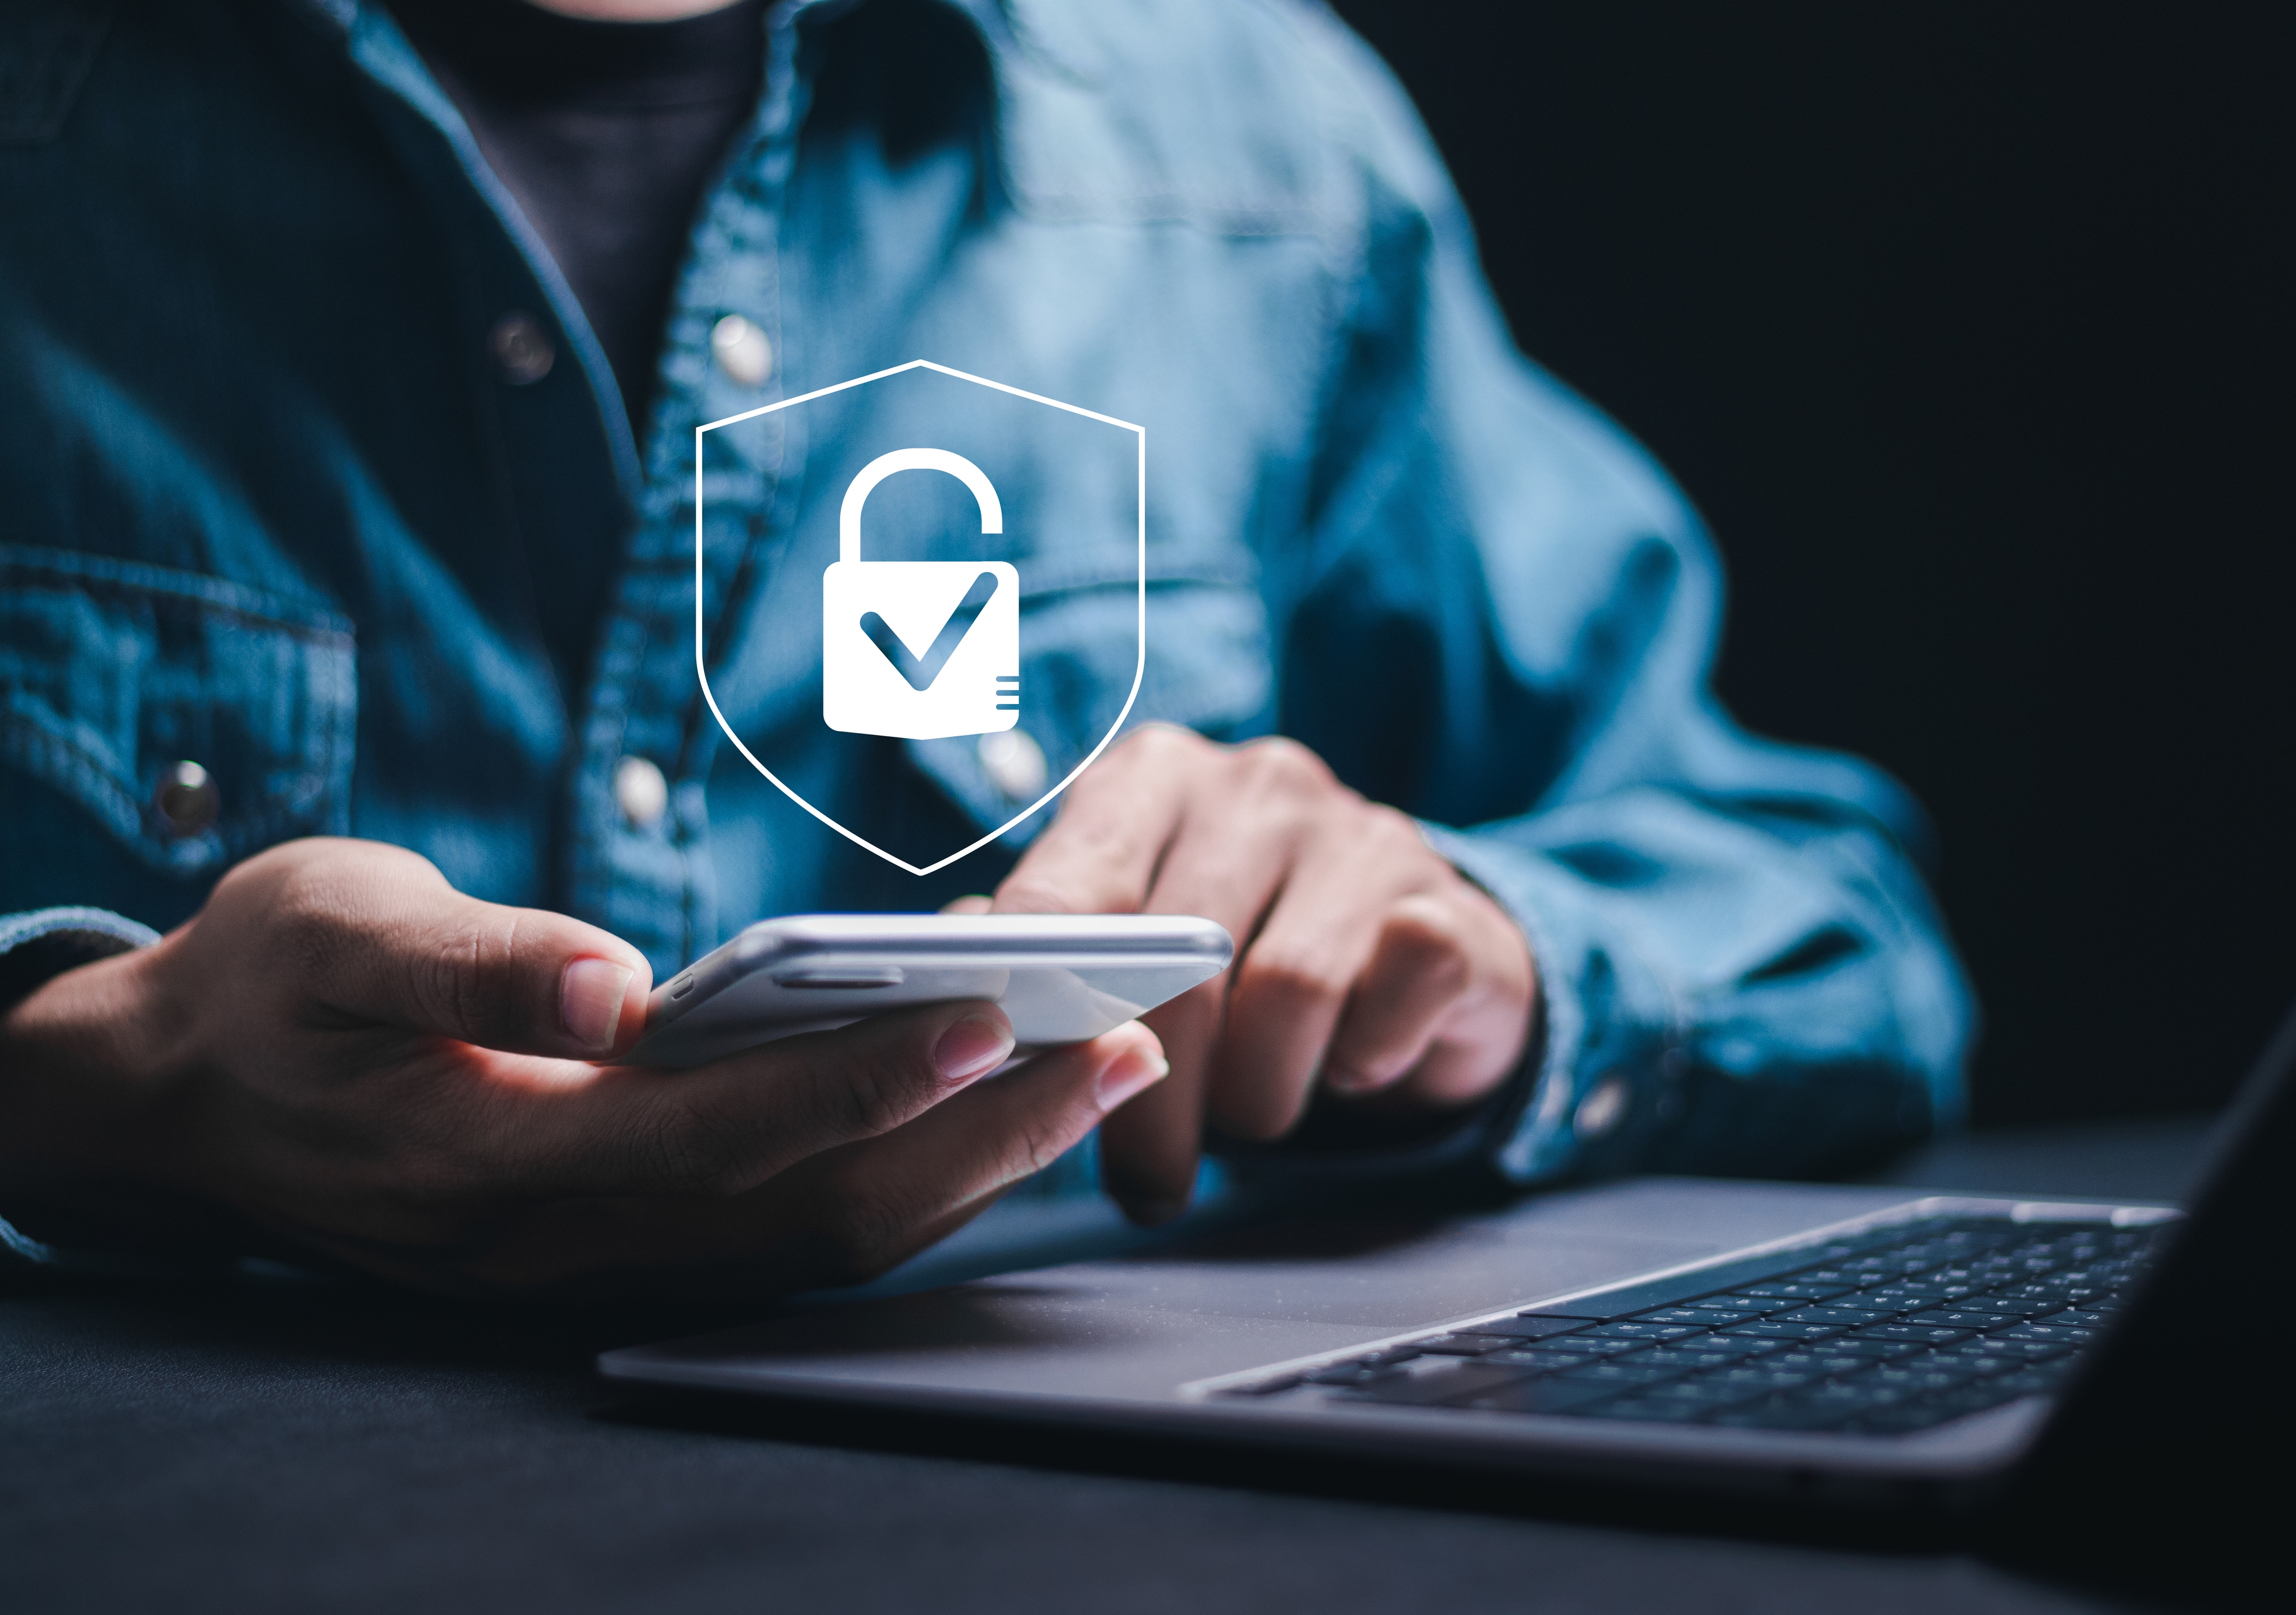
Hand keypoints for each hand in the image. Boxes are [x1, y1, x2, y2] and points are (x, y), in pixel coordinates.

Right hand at [0, 839, 1164, 1297]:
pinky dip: (913, 1174)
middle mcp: (567, 1235)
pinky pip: (799, 1232)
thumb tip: (615, 981)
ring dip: (975, 1163)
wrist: (184, 1091)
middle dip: (983, 1134)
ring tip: (1105, 1069)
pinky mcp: (628, 1244)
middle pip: (816, 1209)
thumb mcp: (330, 928)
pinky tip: (996, 1109)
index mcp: (496, 1151)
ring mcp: (603, 1258)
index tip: (1000, 1011)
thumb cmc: (268, 984)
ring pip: (825, 1238)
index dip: (868, 1081)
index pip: (722, 1131)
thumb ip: (468, 958)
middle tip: (1128, 1044)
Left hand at [973, 727, 1535, 1222]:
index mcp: (1149, 781)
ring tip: (1244, 1123)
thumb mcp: (1135, 938)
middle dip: (1150, 1095)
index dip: (1041, 994)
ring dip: (1257, 1096)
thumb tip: (947, 1007)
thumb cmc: (1237, 957)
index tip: (1015, 1083)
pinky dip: (1365, 1062)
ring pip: (1288, 993)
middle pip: (1180, 958)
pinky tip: (1351, 1069)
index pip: (1073, 887)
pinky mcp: (1451, 902)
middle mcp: (1254, 785)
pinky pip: (1395, 996)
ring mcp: (1361, 833)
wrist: (1419, 958)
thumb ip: (1047, 959)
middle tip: (1144, 1183)